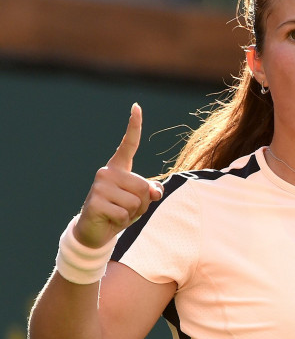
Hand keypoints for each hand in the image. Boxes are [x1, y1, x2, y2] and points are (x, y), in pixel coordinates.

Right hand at [73, 103, 162, 247]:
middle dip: (142, 203)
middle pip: (143, 186)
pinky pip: (125, 213)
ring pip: (136, 201)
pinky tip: (111, 219)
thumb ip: (151, 192)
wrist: (95, 231)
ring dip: (133, 213)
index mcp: (119, 168)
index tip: (137, 106)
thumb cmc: (121, 211)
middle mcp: (107, 172)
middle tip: (126, 208)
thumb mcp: (140, 201)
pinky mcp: (95, 201)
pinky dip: (123, 221)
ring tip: (118, 213)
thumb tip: (155, 191)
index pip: (129, 144)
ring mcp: (99, 185)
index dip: (134, 126)